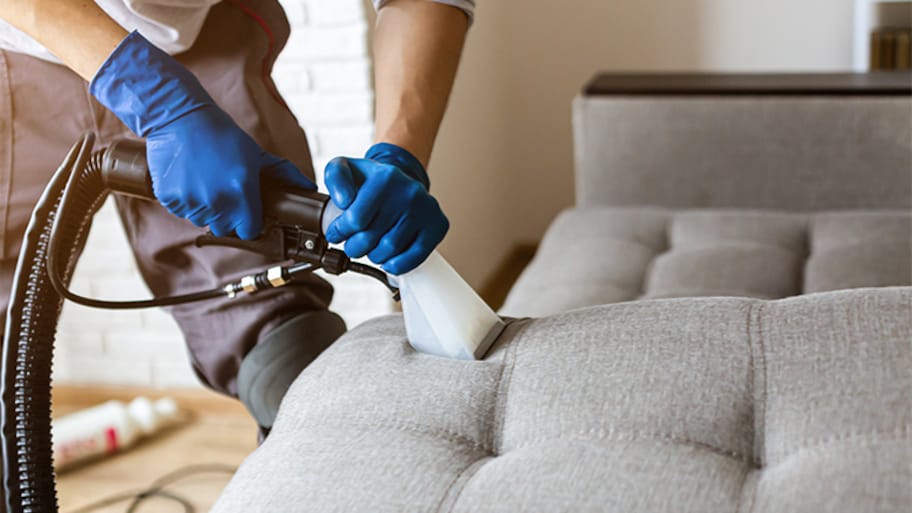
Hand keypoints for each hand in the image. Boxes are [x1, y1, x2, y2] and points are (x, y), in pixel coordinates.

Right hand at [90, 32, 314, 238]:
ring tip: (204, 180)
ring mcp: (192, 201)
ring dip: (205, 207)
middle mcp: (217, 200)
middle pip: (225, 228)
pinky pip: (181, 211)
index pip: (248, 231)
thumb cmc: (221, 135)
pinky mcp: (170, 198)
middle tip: (223, 190)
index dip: (248, 224)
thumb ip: (284, 174)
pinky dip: (184, 200)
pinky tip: (188, 178)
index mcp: (241, 190)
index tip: (246, 214)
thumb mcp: (256, 153)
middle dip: (226, 216)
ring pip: (202, 220)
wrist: (180, 118)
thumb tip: (309, 187)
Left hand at [324, 143, 447, 274]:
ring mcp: (426, 209)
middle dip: (354, 247)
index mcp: (385, 177)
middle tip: (352, 245)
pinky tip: (388, 260)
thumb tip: (344, 200)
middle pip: (371, 238)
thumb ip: (335, 177)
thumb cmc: (370, 181)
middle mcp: (409, 192)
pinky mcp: (437, 225)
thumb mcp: (345, 168)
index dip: (339, 232)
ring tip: (370, 248)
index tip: (336, 234)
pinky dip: (397, 264)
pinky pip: (415, 257)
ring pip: (389, 250)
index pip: (355, 220)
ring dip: (373, 256)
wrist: (400, 182)